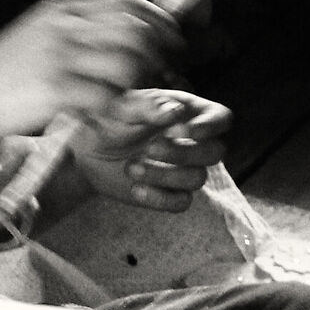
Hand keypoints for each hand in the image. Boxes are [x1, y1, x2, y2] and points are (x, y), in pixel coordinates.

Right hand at [0, 0, 179, 139]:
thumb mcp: (36, 35)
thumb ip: (72, 30)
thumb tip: (115, 33)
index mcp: (60, 12)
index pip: (124, 1)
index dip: (156, 18)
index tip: (171, 37)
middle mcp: (63, 28)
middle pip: (134, 30)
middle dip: (160, 51)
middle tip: (168, 71)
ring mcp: (60, 58)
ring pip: (127, 62)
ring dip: (142, 82)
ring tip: (141, 96)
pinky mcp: (54, 91)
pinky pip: (106, 97)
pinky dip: (119, 108)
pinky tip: (115, 116)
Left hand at [72, 90, 230, 212]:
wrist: (88, 152)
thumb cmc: (111, 121)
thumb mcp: (125, 108)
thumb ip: (150, 106)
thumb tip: (176, 111)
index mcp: (189, 114)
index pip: (221, 118)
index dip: (210, 126)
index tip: (180, 131)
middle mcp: (193, 143)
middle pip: (215, 152)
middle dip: (183, 153)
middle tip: (149, 147)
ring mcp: (184, 170)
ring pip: (198, 179)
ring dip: (165, 175)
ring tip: (131, 167)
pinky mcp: (171, 194)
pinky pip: (181, 203)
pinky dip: (159, 197)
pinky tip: (135, 188)